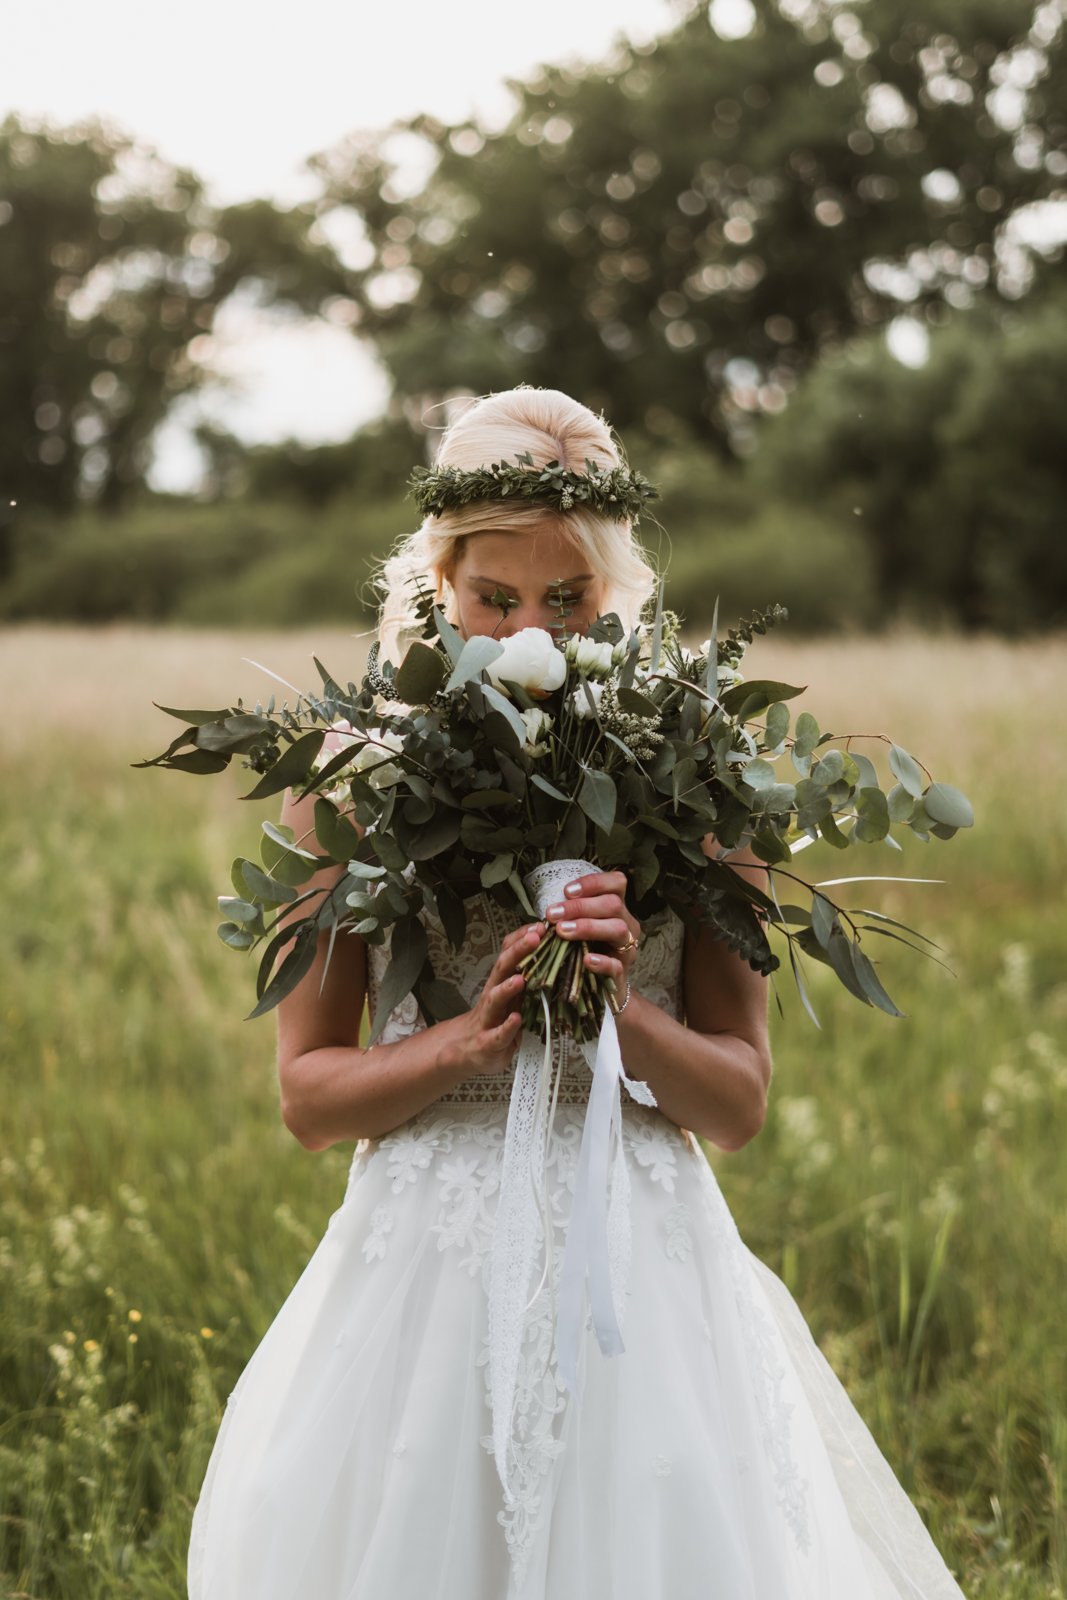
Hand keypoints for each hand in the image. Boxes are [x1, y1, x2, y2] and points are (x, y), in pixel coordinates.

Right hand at [441, 921, 544, 1077]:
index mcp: (501, 982)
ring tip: (521, 979)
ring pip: (495, 999)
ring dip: (507, 988)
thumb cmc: (494, 1019)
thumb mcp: (510, 995)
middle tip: (536, 936)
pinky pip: (497, 1034)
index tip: (542, 924)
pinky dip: (507, 1027)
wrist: (466, 1049)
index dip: (523, 937)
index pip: (509, 953)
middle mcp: (493, 995)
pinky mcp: (488, 1042)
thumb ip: (527, 976)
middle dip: (519, 951)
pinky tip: (516, 1019)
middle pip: (503, 968)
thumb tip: (552, 953)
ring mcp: (489, 1018)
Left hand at [542, 869, 640, 1005]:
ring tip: (563, 931)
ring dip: (588, 927)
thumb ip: (569, 915)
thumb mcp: (579, 928)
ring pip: (618, 929)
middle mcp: (627, 924)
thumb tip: (549, 909)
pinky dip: (602, 962)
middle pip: (613, 904)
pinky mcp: (622, 973)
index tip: (567, 891)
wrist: (600, 989)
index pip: (616, 883)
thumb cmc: (585, 950)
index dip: (593, 883)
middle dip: (581, 906)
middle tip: (553, 913)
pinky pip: (617, 965)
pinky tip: (586, 959)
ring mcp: (627, 949)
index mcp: (617, 908)